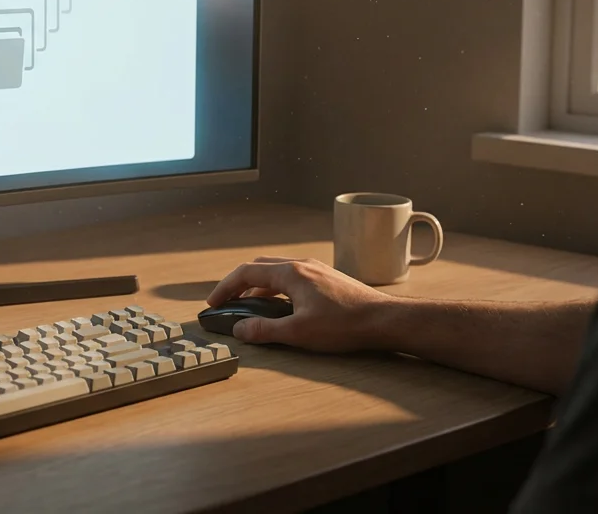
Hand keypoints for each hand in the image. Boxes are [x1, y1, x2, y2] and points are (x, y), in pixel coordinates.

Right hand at [205, 256, 394, 351]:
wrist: (384, 320)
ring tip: (250, 307)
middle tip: (228, 302)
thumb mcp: (298, 332)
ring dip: (258, 287)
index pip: (246, 273)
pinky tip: (282, 306)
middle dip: (239, 284)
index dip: (225, 287)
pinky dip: (276, 288)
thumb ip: (265, 330)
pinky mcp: (327, 278)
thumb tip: (240, 329)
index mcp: (290, 273)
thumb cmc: (344, 324)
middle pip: (259, 267)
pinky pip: (292, 277)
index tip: (213, 303)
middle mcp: (301, 265)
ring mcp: (316, 269)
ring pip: (277, 272)